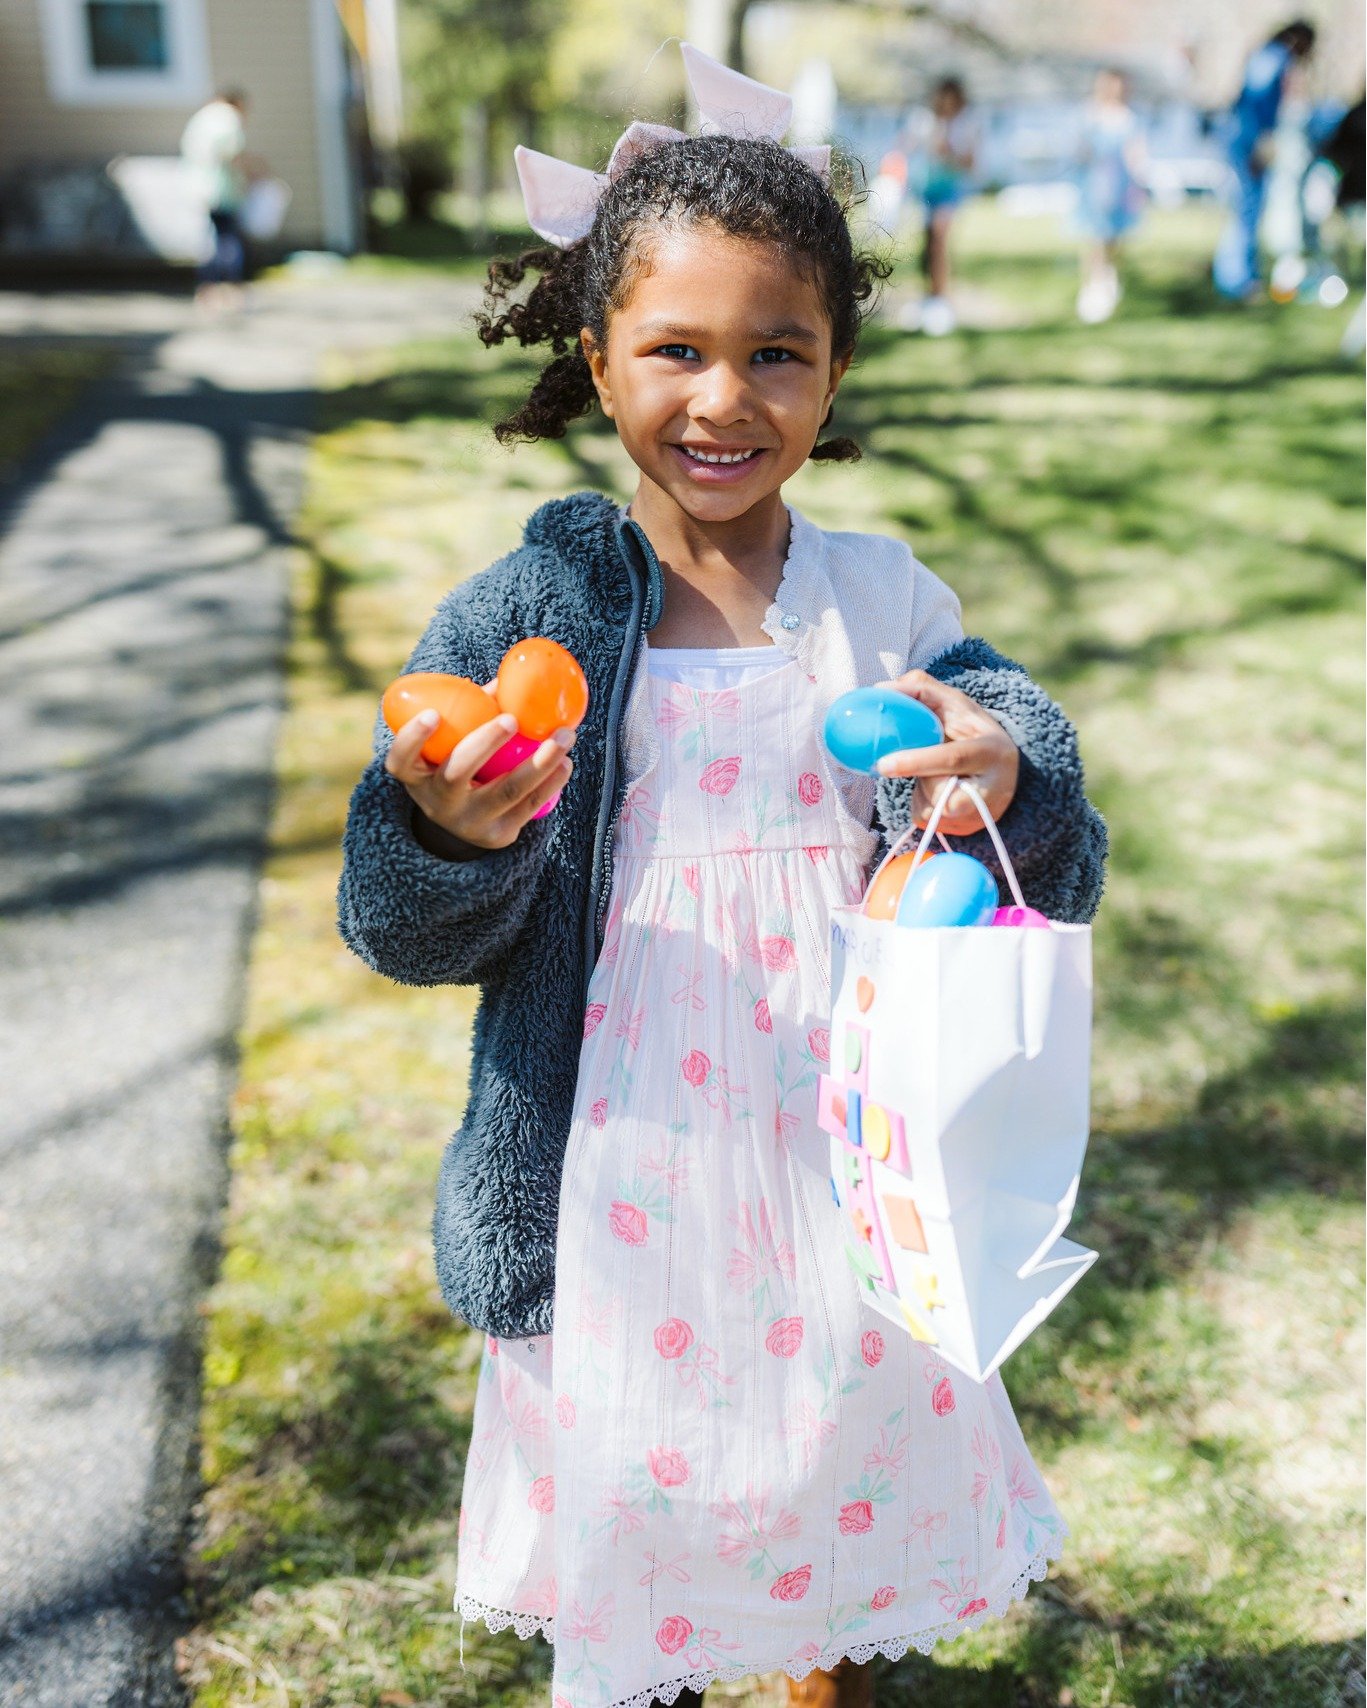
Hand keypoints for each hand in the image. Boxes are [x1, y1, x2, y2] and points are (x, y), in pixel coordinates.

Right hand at [385, 678, 574, 850]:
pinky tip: (565, 763)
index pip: (400, 761)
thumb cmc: (458, 764)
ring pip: (506, 791)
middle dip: (485, 743)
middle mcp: (437, 802)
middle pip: (457, 773)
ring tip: (564, 736)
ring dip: (540, 762)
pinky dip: (551, 782)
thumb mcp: (451, 746)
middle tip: (511, 718)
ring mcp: (468, 822)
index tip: (431, 714)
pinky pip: (529, 807)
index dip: (412, 739)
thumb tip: (512, 676)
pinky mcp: (498, 835)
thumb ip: (472, 712)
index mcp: (416, 777)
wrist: (466, 823)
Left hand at [874, 670, 1018, 835]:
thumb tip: (881, 690)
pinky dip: (921, 803)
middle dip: (919, 783)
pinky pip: (924, 819)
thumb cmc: (971, 732)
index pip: (953, 759)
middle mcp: (994, 788)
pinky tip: (939, 792)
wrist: (1003, 771)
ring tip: (940, 775)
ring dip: (920, 790)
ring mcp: (981, 815)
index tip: (883, 764)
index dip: (917, 762)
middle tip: (891, 766)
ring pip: (929, 809)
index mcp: (992, 750)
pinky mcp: (965, 830)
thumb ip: (922, 690)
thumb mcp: (956, 705)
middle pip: (941, 796)